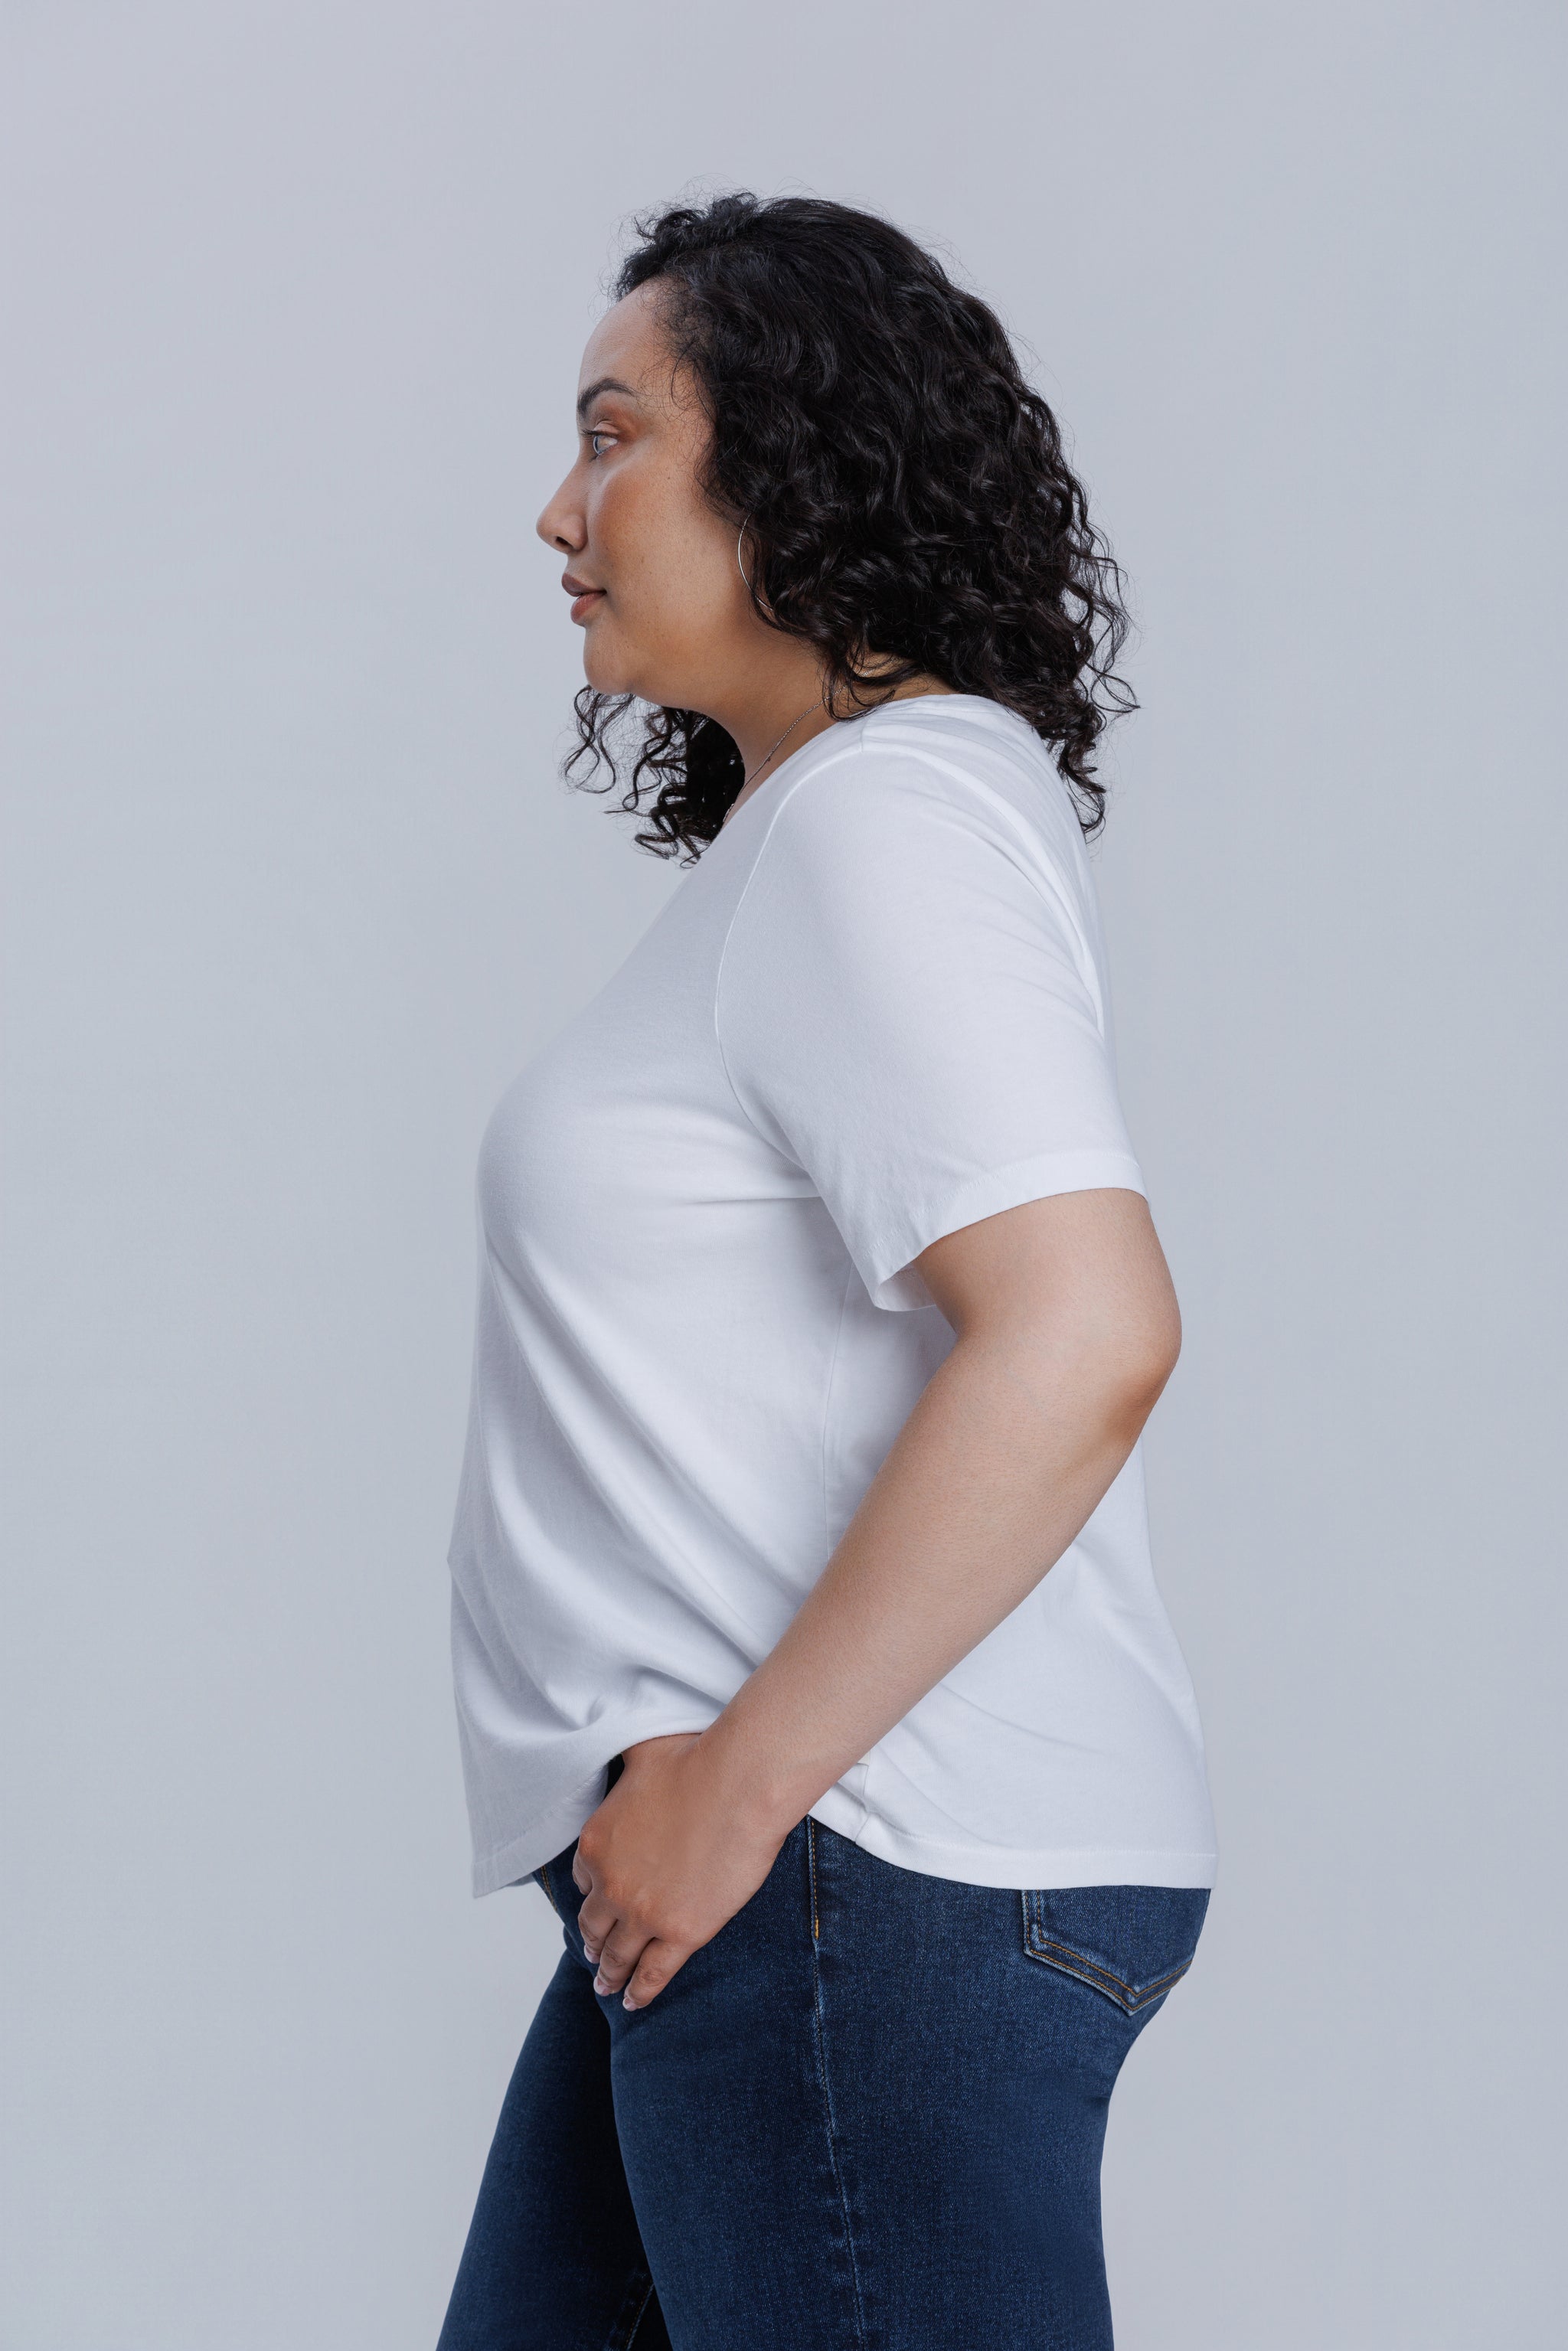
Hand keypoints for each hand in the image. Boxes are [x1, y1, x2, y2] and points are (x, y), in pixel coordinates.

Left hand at [571, 1730, 792, 2009]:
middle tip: (593, 1953)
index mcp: (595, 1842)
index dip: (591, 1892)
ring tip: (607, 1983)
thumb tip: (622, 1740)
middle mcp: (610, 1883)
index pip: (583, 1879)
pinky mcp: (681, 1934)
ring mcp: (643, 1913)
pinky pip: (653, 1973)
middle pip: (594, 1923)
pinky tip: (633, 2001)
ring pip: (618, 1954)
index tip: (596, 1902)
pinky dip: (640, 1991)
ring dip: (609, 1972)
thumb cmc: (696, 1760)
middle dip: (593, 1939)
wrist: (738, 1784)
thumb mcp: (642, 1753)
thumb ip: (625, 1760)